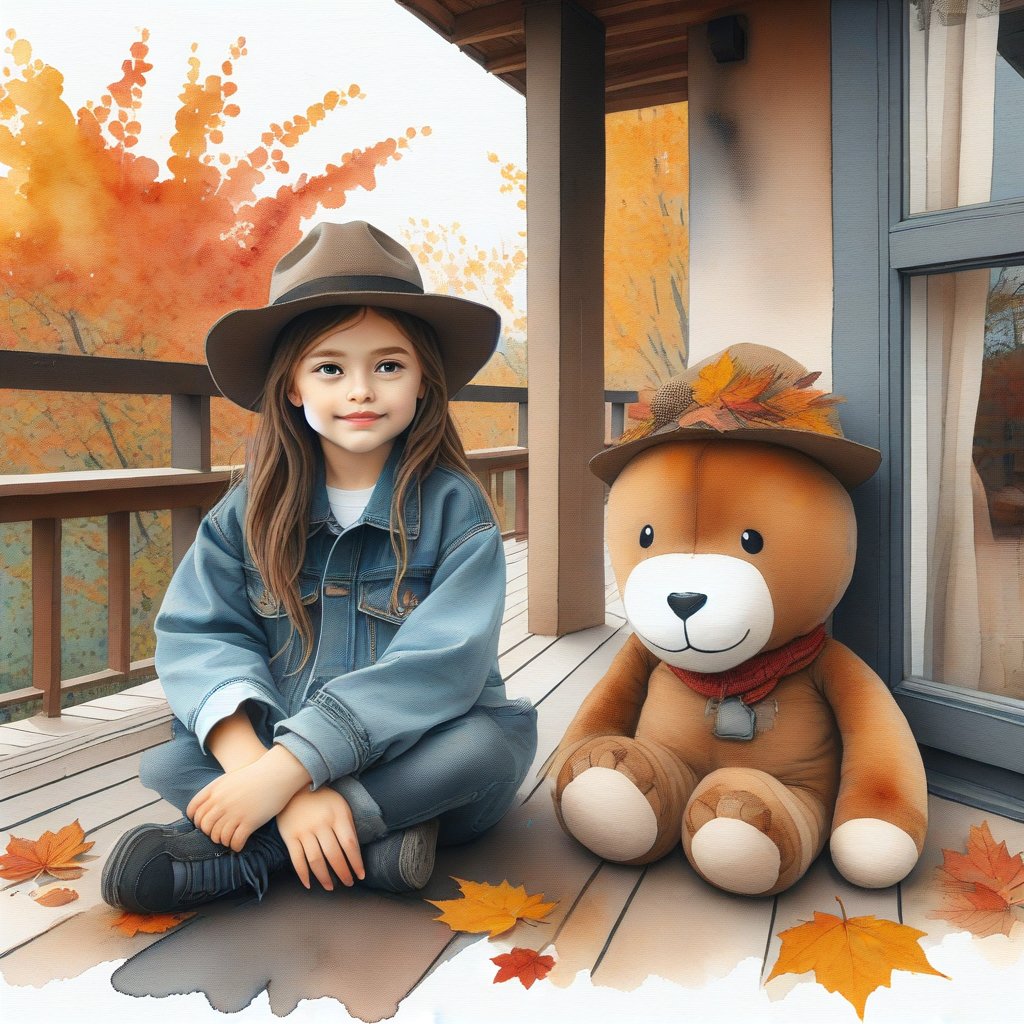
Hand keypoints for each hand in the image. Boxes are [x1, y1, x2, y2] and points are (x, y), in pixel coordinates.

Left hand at [187, 745, 310, 851]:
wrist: (277, 773)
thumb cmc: (255, 775)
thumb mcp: (230, 778)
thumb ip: (216, 791)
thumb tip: (207, 807)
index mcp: (215, 789)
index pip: (194, 810)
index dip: (196, 821)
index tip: (204, 825)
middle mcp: (221, 802)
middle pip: (205, 826)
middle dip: (210, 833)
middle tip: (218, 834)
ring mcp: (234, 813)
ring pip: (218, 837)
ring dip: (223, 841)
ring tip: (229, 840)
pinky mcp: (249, 822)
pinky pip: (235, 841)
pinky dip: (235, 846)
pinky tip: (239, 845)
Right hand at [276, 788, 365, 889]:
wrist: (294, 786)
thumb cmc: (322, 799)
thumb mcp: (340, 805)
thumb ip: (347, 825)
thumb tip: (354, 852)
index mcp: (337, 815)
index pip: (350, 844)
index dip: (356, 862)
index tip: (360, 875)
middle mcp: (321, 823)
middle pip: (334, 855)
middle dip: (343, 873)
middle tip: (348, 883)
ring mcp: (304, 830)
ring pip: (316, 860)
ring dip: (324, 877)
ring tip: (331, 887)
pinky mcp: (290, 836)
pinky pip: (297, 859)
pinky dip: (303, 874)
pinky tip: (309, 884)